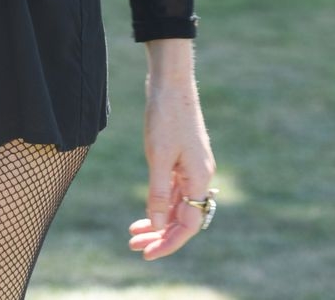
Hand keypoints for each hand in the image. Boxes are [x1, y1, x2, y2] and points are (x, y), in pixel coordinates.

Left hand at [128, 40, 215, 260]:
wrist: (171, 80)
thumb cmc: (166, 115)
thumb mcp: (158, 156)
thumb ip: (159, 193)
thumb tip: (158, 226)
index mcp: (200, 178)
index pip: (188, 225)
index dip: (168, 243)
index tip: (147, 253)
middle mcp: (201, 176)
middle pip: (183, 218)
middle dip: (160, 235)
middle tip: (133, 246)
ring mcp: (193, 166)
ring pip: (177, 205)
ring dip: (158, 221)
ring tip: (134, 233)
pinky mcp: (183, 157)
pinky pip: (174, 190)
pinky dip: (160, 203)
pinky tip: (146, 210)